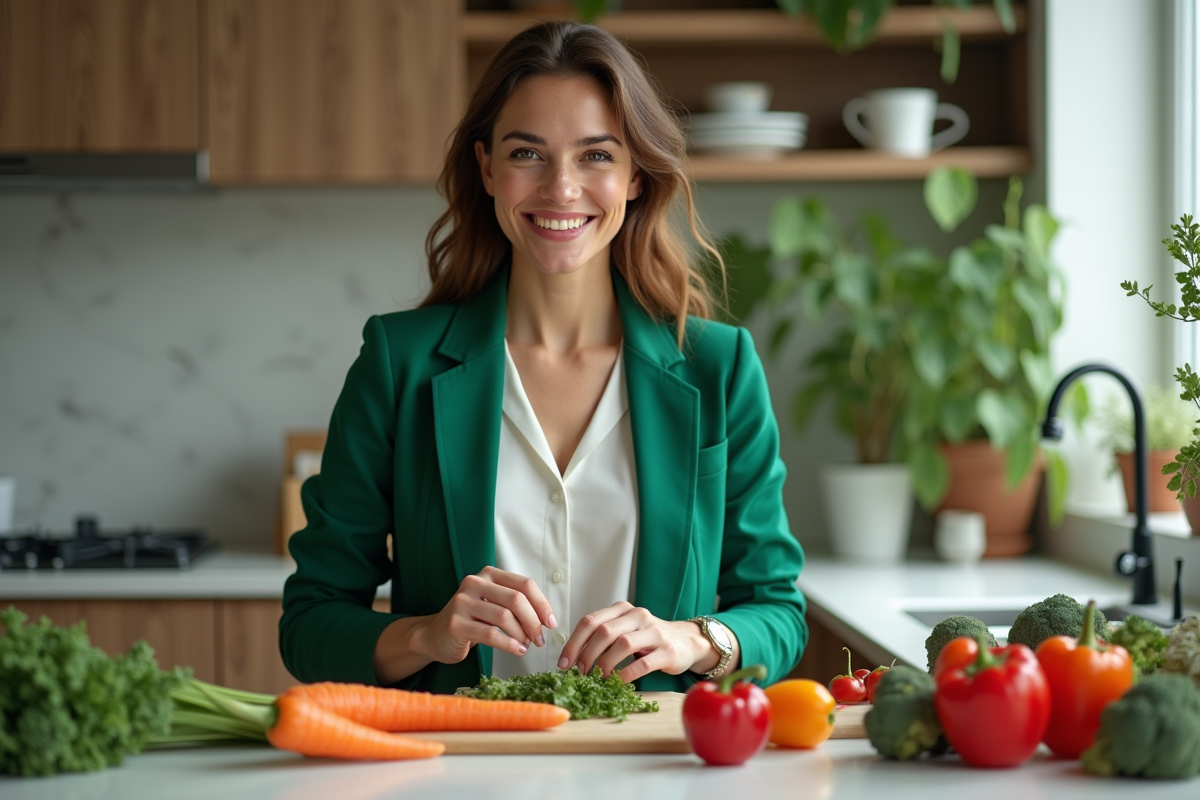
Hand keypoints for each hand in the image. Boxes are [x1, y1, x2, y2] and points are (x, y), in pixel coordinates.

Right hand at [418, 566, 556, 664]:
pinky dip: (510, 644)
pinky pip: (491, 634)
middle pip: (516, 599)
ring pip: (504, 617)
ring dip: (522, 634)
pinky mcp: (456, 624)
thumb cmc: (472, 620)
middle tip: (541, 639)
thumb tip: (547, 618)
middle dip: (534, 621)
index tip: (551, 623)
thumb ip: (516, 604)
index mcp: (488, 574)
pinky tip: (518, 650)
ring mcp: (462, 602)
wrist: (436, 635)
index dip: (542, 604)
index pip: (524, 584)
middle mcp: (474, 583)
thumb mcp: (494, 604)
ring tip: (528, 645)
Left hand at [557, 602, 720, 682]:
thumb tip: (572, 658)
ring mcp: (654, 632)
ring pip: (622, 645)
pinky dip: (625, 675)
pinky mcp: (667, 651)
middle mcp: (638, 615)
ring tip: (598, 679)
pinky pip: (642, 663)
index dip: (573, 643)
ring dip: (605, 664)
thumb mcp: (625, 630)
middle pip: (604, 632)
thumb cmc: (648, 639)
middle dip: (586, 655)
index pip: (590, 621)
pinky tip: (617, 683)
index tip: (564, 663)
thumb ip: (603, 637)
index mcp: (622, 609)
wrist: (687, 642)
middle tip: (580, 673)